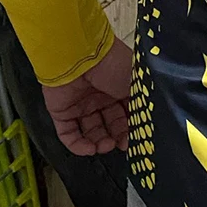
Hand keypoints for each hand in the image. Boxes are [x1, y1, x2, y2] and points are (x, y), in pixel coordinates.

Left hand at [42, 37, 132, 155]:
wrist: (82, 56)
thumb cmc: (113, 65)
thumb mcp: (134, 83)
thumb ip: (139, 105)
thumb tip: (145, 125)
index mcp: (118, 87)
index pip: (125, 113)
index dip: (129, 127)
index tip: (134, 139)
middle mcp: (100, 97)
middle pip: (108, 124)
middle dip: (115, 137)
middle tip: (120, 145)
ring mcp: (80, 105)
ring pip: (90, 131)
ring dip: (98, 143)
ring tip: (105, 146)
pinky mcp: (62, 112)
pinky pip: (69, 134)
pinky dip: (78, 146)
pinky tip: (90, 150)